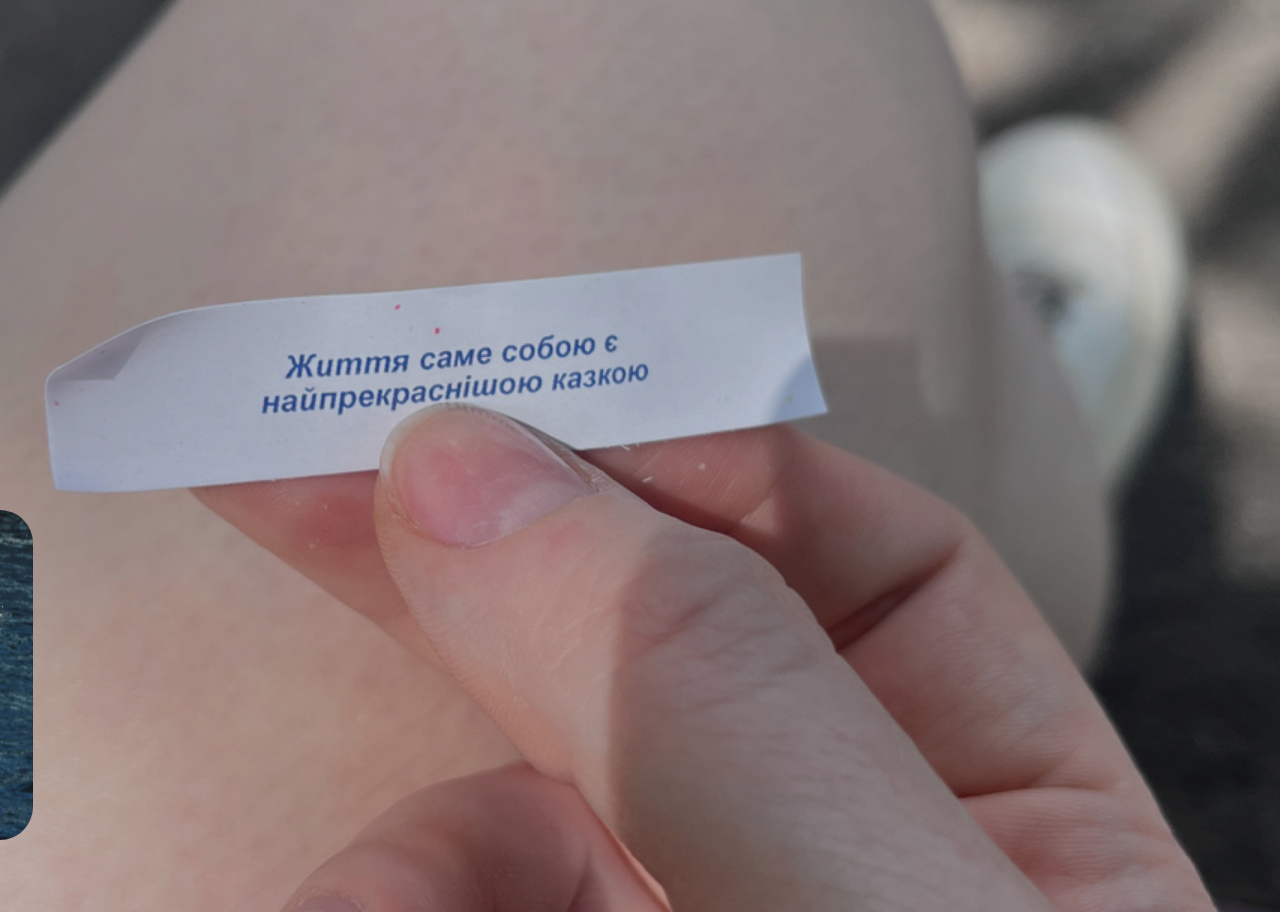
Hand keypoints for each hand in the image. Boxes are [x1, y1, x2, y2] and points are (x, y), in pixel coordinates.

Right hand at [194, 404, 1214, 911]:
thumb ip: (708, 695)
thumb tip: (470, 464)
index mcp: (1018, 832)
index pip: (870, 569)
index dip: (689, 462)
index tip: (498, 416)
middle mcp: (847, 874)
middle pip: (647, 655)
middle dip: (465, 564)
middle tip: (261, 460)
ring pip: (508, 817)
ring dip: (393, 853)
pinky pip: (444, 903)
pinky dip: (371, 903)